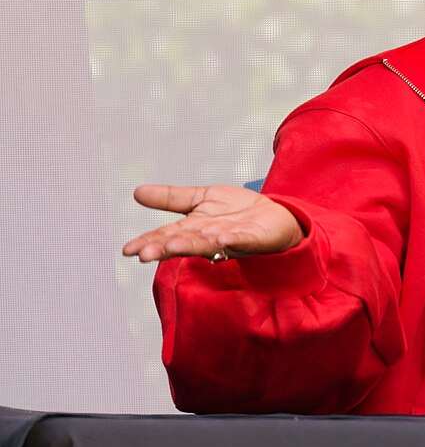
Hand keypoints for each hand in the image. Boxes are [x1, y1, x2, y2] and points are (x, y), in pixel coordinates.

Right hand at [122, 184, 303, 262]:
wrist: (274, 215)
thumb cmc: (236, 211)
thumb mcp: (201, 198)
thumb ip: (171, 198)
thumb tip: (137, 192)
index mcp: (194, 228)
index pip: (167, 235)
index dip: (148, 241)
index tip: (129, 250)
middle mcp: (208, 237)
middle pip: (184, 242)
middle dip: (165, 248)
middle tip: (145, 254)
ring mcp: (230, 240)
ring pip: (207, 244)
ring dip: (190, 246)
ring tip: (172, 246)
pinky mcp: (253, 239)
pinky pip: (242, 241)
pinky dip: (232, 241)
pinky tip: (221, 240)